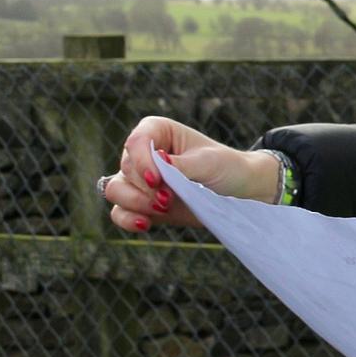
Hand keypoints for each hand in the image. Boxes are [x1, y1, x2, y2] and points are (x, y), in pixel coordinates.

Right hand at [101, 116, 278, 233]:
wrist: (240, 193)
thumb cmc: (227, 167)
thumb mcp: (209, 163)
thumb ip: (182, 165)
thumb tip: (159, 163)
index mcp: (158, 132)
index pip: (136, 142)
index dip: (142, 162)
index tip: (157, 180)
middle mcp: (143, 154)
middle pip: (126, 169)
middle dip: (144, 187)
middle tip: (169, 199)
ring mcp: (140, 181)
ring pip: (115, 190)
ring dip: (134, 203)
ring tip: (163, 208)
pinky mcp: (142, 204)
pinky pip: (120, 212)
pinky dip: (127, 220)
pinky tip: (145, 224)